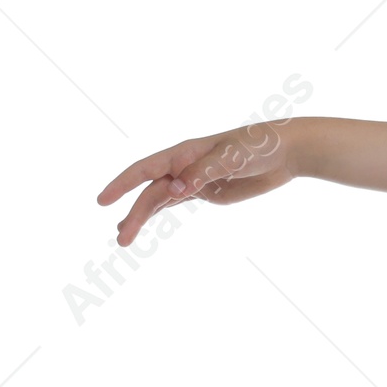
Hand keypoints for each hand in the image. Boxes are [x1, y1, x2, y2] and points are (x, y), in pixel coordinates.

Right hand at [96, 120, 302, 246]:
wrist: (284, 151)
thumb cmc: (258, 146)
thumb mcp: (232, 157)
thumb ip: (203, 172)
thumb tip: (175, 189)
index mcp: (184, 153)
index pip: (144, 170)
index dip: (122, 184)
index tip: (102, 200)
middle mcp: (184, 165)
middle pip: (150, 193)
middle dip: (134, 215)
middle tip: (121, 240)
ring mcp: (194, 179)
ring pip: (159, 199)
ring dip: (141, 217)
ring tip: (123, 238)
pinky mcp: (207, 191)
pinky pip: (175, 201)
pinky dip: (158, 212)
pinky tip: (144, 221)